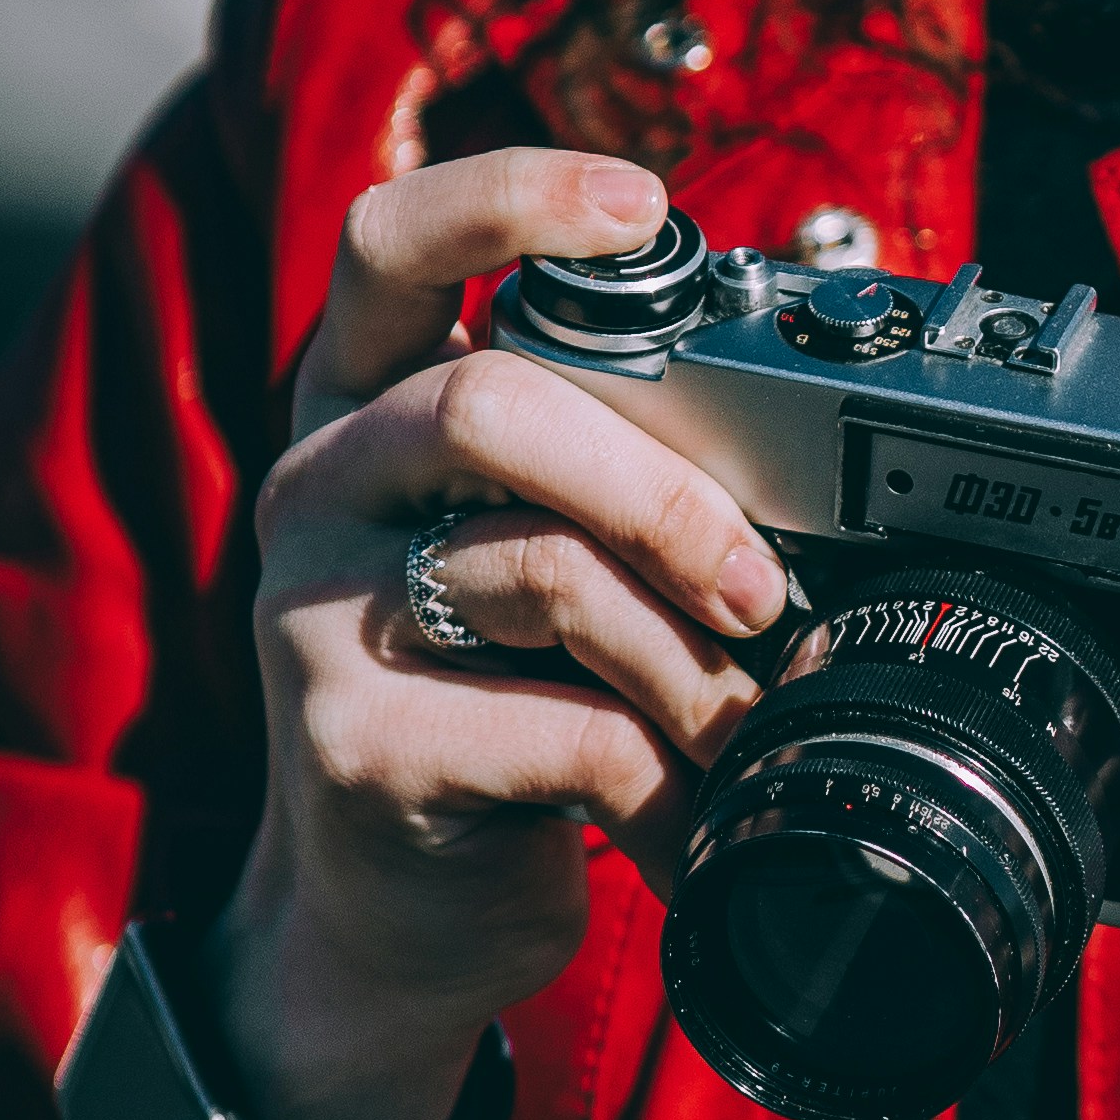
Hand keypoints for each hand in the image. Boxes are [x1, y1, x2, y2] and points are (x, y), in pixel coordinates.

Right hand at [183, 150, 790, 1119]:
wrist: (385, 923)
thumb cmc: (490, 716)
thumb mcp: (528, 568)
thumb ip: (601, 479)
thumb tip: (806, 461)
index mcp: (360, 408)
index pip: (389, 243)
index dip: (509, 196)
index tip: (640, 199)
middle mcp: (315, 488)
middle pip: (486, 403)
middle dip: (665, 486)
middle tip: (759, 586)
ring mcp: (313, 618)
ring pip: (538, 569)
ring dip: (687, 655)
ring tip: (741, 719)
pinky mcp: (355, 750)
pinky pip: (564, 729)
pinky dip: (668, 782)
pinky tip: (690, 821)